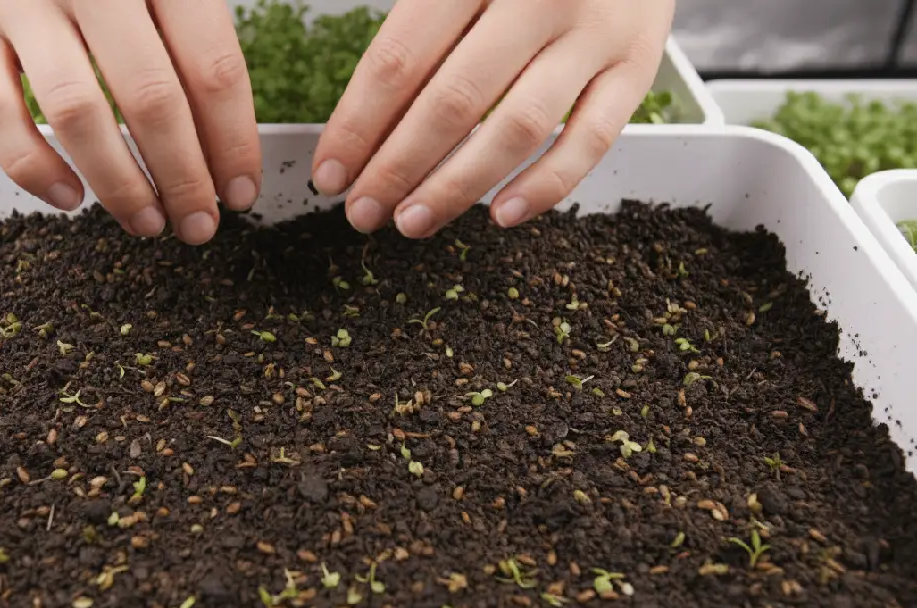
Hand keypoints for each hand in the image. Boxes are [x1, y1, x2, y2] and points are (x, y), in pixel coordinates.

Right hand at [0, 0, 261, 244]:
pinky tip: (72, 198)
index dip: (233, 142)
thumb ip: (198, 33)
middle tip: (200, 223)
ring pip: (77, 114)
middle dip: (185, 177)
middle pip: (151, 98)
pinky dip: (33, 168)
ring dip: (120, 184)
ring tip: (148, 222)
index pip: (212, 66)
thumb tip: (230, 140)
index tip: (241, 190)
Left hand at [310, 0, 674, 237]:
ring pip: (517, 128)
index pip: (400, 59)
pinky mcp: (638, 65)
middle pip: (452, 101)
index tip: (330, 172)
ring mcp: (595, 33)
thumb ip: (418, 24)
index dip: (357, 124)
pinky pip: (592, 139)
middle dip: (396, 167)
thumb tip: (361, 123)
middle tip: (361, 211)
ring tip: (412, 222)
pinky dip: (547, 186)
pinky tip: (501, 215)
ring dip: (457, 186)